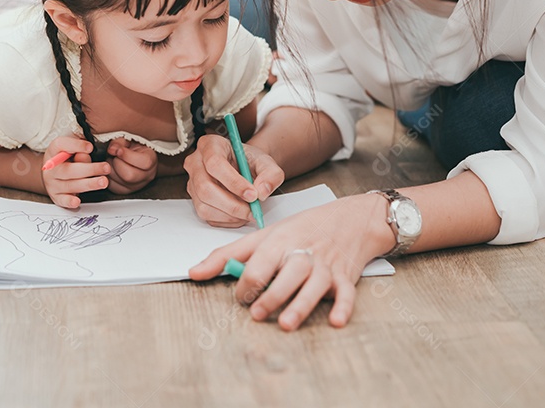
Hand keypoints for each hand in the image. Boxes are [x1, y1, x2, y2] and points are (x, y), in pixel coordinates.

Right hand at [40, 136, 110, 208]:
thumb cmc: (66, 156)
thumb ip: (79, 147)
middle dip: (89, 169)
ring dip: (88, 184)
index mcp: (54, 150)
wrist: (52, 172)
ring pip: (70, 185)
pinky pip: (62, 200)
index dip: (76, 146)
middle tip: (106, 168)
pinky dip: (69, 201)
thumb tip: (87, 152)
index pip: (61, 145)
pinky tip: (77, 201)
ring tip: (103, 182)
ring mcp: (52, 182)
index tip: (90, 147)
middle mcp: (51, 167)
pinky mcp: (56, 196)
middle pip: (69, 169)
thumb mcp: (72, 146)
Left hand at [105, 138, 157, 193]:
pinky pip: (113, 187)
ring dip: (111, 169)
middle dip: (117, 163)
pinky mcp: (125, 191)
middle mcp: (147, 176)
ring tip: (112, 161)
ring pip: (119, 182)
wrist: (134, 156)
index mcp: (151, 160)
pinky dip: (108, 177)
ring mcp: (136, 186)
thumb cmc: (131, 147)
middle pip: (130, 176)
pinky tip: (111, 169)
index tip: (119, 150)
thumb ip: (120, 142)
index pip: (144, 163)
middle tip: (114, 156)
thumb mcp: (128, 139)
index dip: (128, 156)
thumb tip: (112, 150)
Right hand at [184, 135, 284, 226]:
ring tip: (248, 212)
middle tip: (252, 210)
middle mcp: (196, 162)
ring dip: (229, 215)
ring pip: (204, 205)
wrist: (244, 169)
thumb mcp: (266, 162)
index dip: (233, 182)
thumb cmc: (250, 162)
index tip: (252, 194)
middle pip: (205, 187)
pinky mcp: (195, 198)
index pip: (215, 163)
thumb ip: (271, 174)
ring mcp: (192, 182)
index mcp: (210, 145)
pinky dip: (225, 220)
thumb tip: (262, 192)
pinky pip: (206, 215)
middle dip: (231, 204)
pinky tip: (239, 215)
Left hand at [188, 192, 393, 330]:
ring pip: (314, 285)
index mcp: (280, 242)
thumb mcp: (263, 236)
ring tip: (286, 324)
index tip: (241, 297)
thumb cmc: (301, 229)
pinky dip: (343, 307)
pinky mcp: (346, 277)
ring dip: (301, 304)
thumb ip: (228, 255)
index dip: (247, 282)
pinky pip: (347, 293)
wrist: (351, 219)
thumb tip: (194, 273)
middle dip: (272, 294)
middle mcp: (303, 252)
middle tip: (258, 314)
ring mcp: (326, 265)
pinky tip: (336, 321)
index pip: (260, 262)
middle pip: (287, 274)